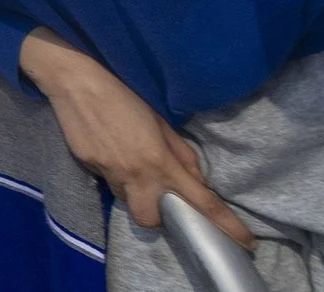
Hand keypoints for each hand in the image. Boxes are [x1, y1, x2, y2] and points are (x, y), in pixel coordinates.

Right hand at [19, 30, 252, 249]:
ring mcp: (109, 173)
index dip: (227, 225)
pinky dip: (114, 172)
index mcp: (160, 162)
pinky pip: (107, 180)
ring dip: (134, 191)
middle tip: (158, 194)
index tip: (247, 242)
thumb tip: (196, 179)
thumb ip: (181, 153)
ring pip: (126, 200)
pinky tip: (109, 148)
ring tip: (129, 162)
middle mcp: (136, 174)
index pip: (202, 202)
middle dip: (157, 215)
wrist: (76, 81)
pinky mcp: (88, 166)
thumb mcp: (162, 121)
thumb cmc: (125, 95)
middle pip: (150, 220)